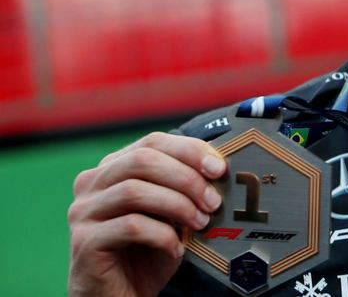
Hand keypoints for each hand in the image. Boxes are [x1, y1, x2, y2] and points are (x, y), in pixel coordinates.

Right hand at [67, 131, 226, 296]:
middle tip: (213, 200)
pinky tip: (176, 247)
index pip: (152, 141)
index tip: (218, 169)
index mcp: (113, 167)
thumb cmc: (148, 251)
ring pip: (134, 190)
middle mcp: (92, 184)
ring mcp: (84, 212)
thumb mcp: (169, 212)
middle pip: (142, 160)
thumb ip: (182, 187)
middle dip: (186, 177)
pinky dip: (161, 234)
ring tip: (200, 223)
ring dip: (177, 205)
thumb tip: (217, 166)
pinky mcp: (85, 242)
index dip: (189, 150)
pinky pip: (130, 226)